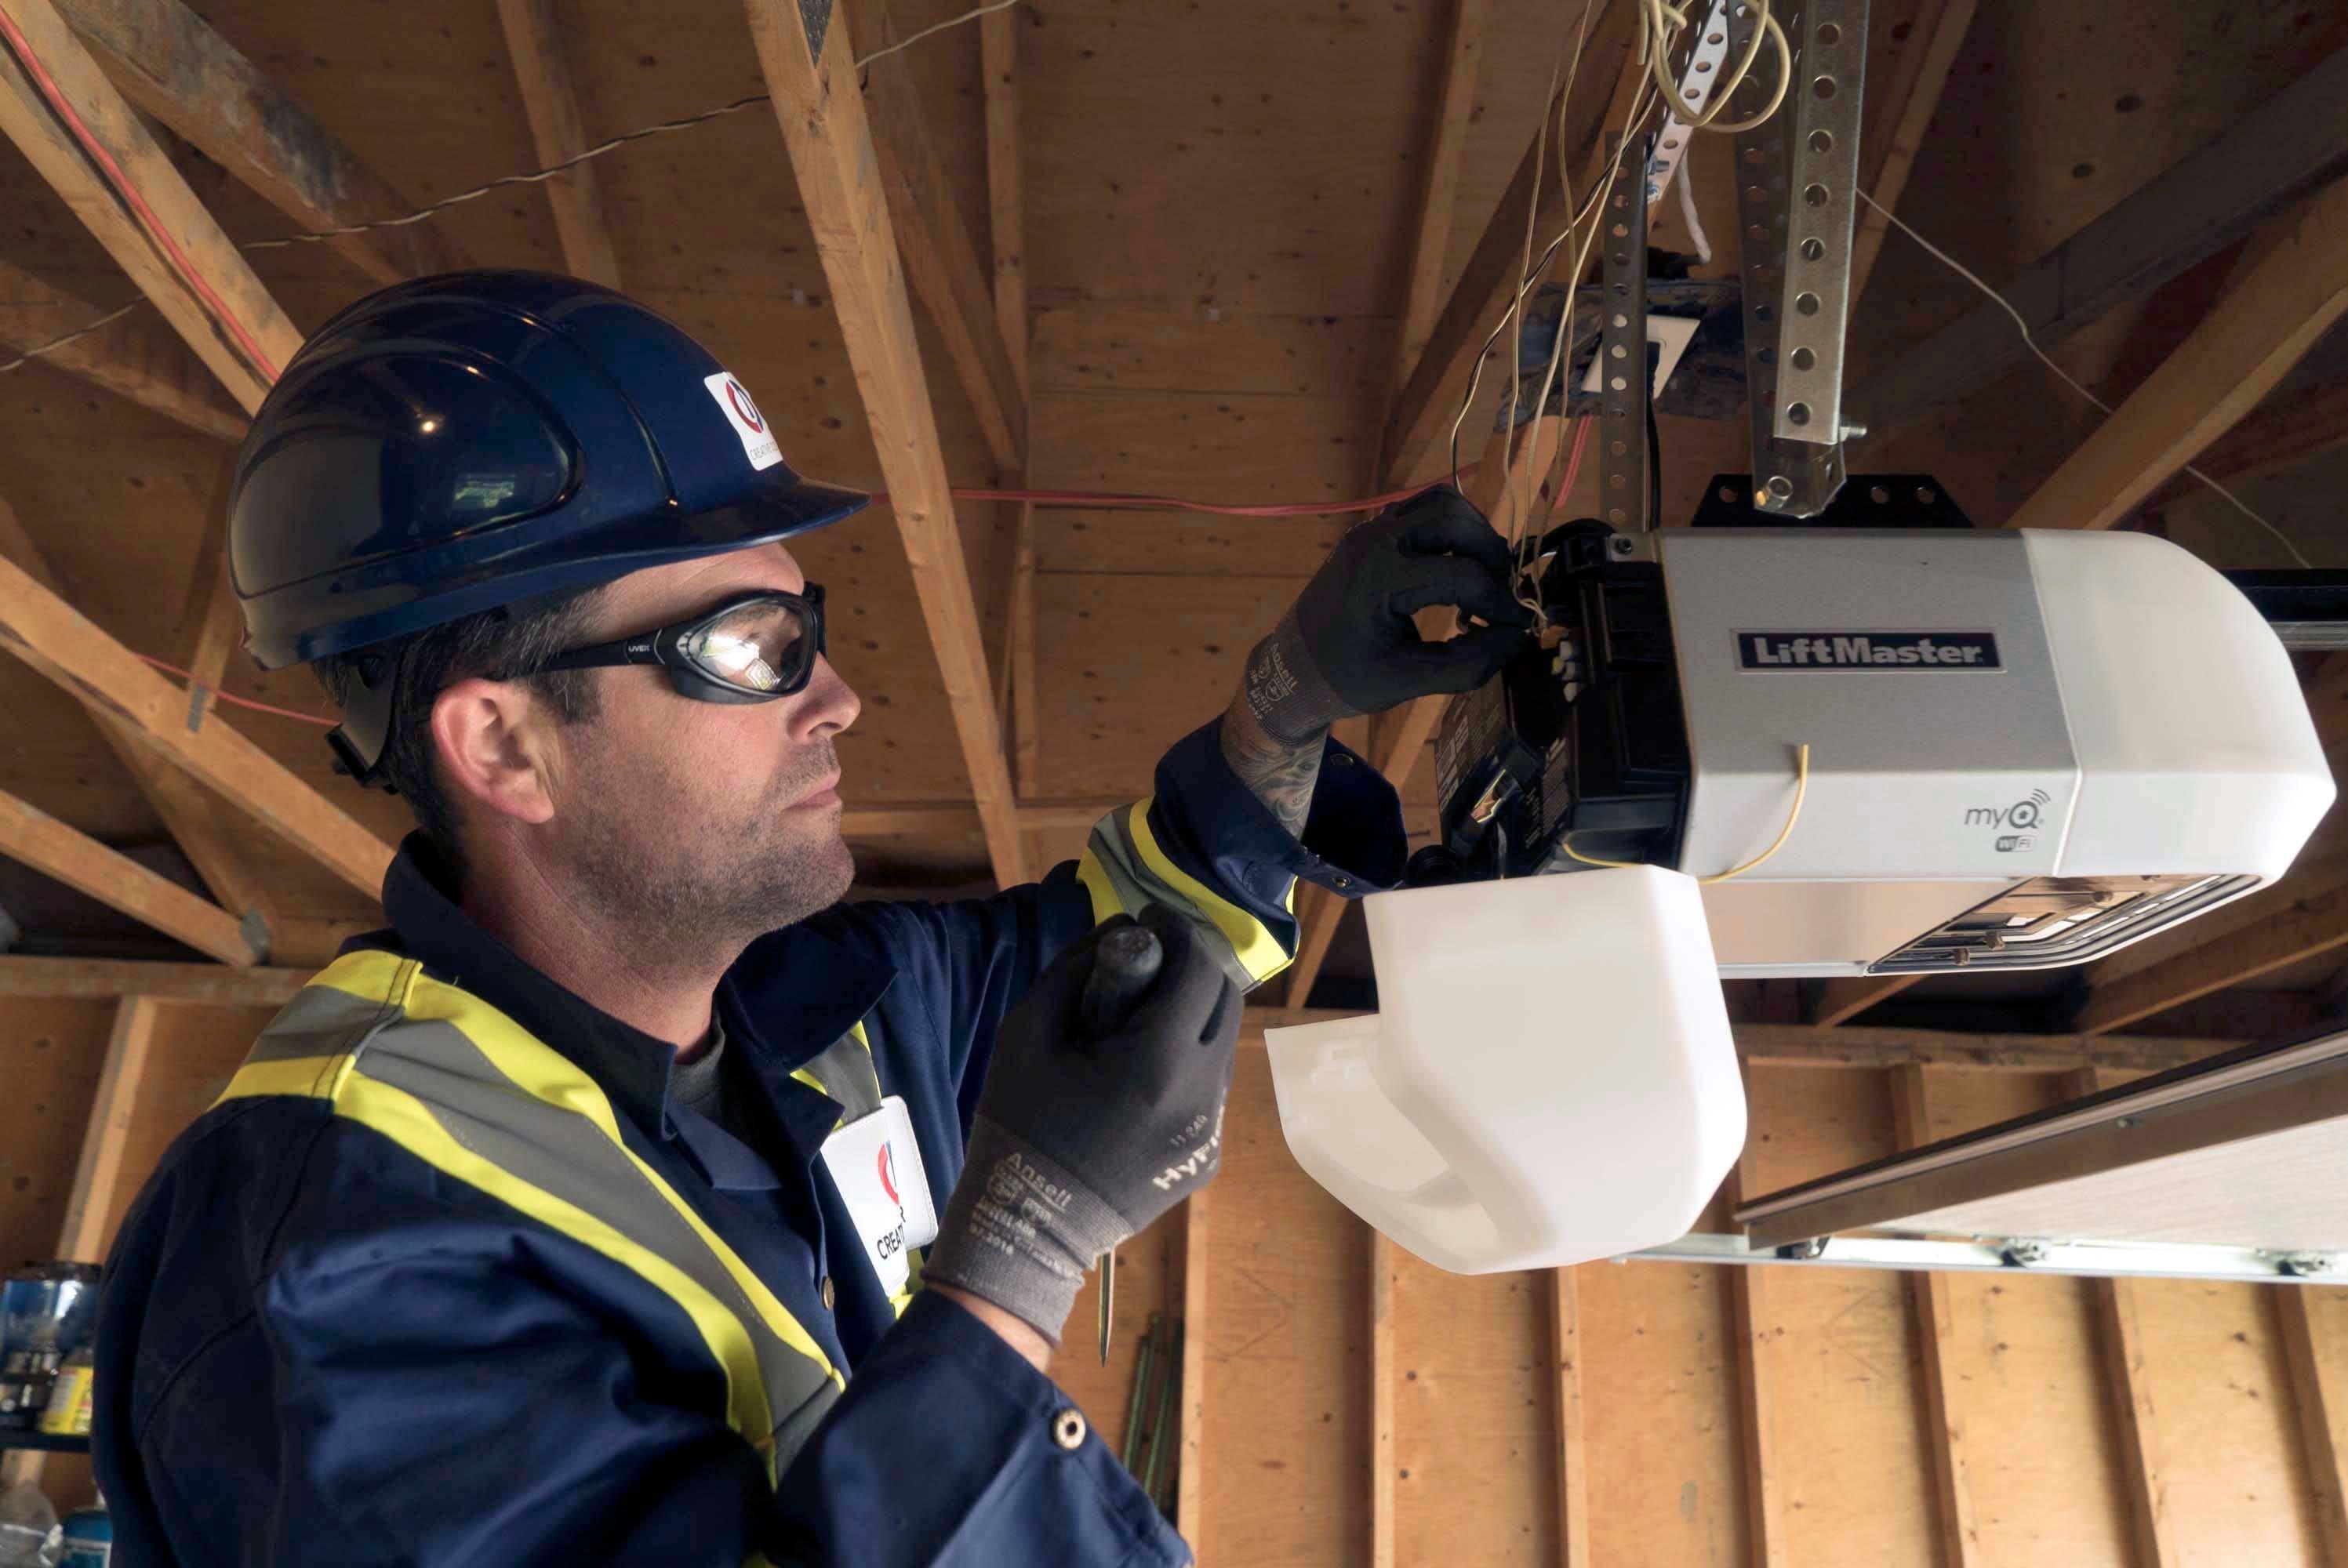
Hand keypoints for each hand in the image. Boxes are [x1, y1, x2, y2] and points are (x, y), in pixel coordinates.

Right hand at [923, 907, 1240, 1341]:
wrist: (1026, 1230)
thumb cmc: (1018, 1125)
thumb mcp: (1026, 1032)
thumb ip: (1076, 968)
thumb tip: (1121, 931)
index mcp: (1160, 1062)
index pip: (1200, 969)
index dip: (1179, 931)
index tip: (1151, 918)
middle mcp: (1203, 1095)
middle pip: (1224, 1001)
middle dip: (1192, 968)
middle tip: (1150, 960)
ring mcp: (1210, 1131)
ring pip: (1221, 1045)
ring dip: (1192, 1016)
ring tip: (1140, 1019)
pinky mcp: (1207, 1157)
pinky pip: (1209, 1090)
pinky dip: (1186, 1063)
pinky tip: (1140, 1074)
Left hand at [1238, 485, 1533, 744]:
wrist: (1294, 668)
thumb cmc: (1347, 679)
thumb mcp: (1409, 681)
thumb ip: (1469, 663)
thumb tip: (1520, 637)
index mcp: (1379, 580)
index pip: (1462, 575)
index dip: (1500, 601)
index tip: (1517, 625)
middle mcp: (1374, 541)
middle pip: (1454, 518)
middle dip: (1489, 553)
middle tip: (1500, 592)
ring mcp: (1370, 529)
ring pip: (1440, 502)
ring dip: (1472, 532)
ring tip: (1483, 575)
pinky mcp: (1372, 530)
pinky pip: (1422, 509)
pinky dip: (1450, 528)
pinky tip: (1457, 565)